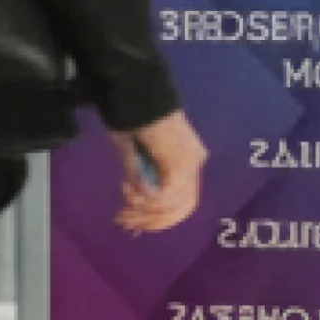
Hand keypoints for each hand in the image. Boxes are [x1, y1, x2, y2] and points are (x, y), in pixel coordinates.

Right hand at [111, 113, 207, 236]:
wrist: (138, 96)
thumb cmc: (134, 119)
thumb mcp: (135, 156)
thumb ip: (140, 182)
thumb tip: (136, 212)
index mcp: (189, 160)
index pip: (184, 202)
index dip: (159, 218)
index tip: (133, 223)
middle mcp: (195, 163)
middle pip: (183, 209)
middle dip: (152, 222)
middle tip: (124, 221)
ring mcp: (191, 164)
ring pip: (171, 205)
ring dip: (143, 211)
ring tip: (123, 204)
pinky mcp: (180, 164)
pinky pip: (163, 196)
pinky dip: (142, 198)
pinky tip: (126, 188)